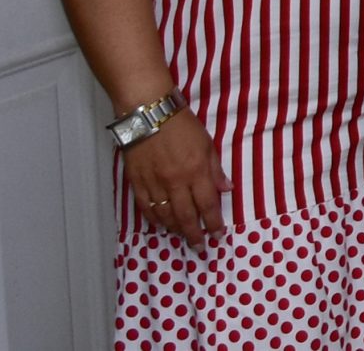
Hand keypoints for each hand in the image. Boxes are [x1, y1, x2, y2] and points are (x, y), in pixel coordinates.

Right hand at [123, 107, 228, 247]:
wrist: (149, 114)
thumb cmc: (182, 125)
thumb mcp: (207, 143)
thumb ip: (215, 169)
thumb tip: (226, 189)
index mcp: (196, 171)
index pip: (207, 205)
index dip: (214, 223)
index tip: (218, 235)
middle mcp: (175, 182)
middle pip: (186, 216)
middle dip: (194, 234)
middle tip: (200, 247)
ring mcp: (154, 184)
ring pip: (165, 216)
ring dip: (175, 229)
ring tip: (183, 237)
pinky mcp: (137, 182)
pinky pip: (146, 208)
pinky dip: (154, 219)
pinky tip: (161, 224)